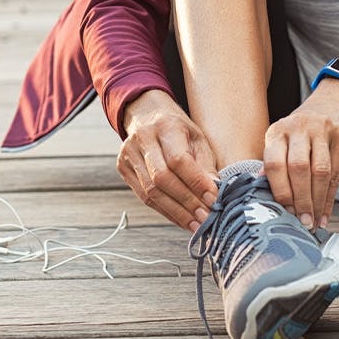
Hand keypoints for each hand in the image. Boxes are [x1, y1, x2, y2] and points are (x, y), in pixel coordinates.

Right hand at [117, 89, 218, 231]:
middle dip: (186, 202)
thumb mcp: (197, 137)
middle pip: (162, 179)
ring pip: (151, 192)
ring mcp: (129, 154)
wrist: (147, 114)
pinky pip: (144, 196)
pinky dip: (164, 211)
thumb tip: (215, 192)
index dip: (196, 182)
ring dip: (176, 212)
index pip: (179, 159)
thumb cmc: (179, 128)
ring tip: (196, 224)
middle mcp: (143, 139)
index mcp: (165, 126)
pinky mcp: (123, 168)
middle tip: (206, 218)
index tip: (213, 199)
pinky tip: (180, 219)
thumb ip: (205, 164)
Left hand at [263, 79, 338, 229]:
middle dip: (301, 200)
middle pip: (299, 168)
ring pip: (320, 172)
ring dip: (317, 202)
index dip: (280, 191)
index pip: (275, 163)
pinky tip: (324, 214)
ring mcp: (322, 130)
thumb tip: (260, 193)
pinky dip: (329, 198)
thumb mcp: (281, 141)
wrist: (330, 106)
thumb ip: (272, 165)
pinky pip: (336, 173)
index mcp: (277, 131)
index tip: (284, 212)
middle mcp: (298, 127)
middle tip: (302, 222)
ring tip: (313, 222)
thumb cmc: (300, 133)